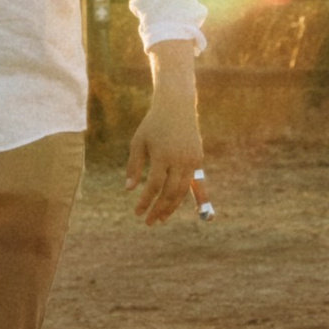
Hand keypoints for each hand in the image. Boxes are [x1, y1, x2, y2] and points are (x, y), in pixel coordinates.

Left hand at [126, 91, 203, 224]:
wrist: (177, 106)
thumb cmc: (153, 124)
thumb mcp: (138, 142)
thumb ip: (134, 166)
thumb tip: (129, 189)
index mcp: (162, 155)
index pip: (154, 185)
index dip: (146, 201)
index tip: (138, 212)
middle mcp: (180, 160)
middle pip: (170, 192)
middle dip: (159, 209)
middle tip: (149, 222)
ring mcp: (192, 161)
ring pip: (183, 191)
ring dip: (172, 207)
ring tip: (161, 218)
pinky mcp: (198, 160)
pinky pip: (195, 183)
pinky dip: (192, 197)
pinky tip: (190, 210)